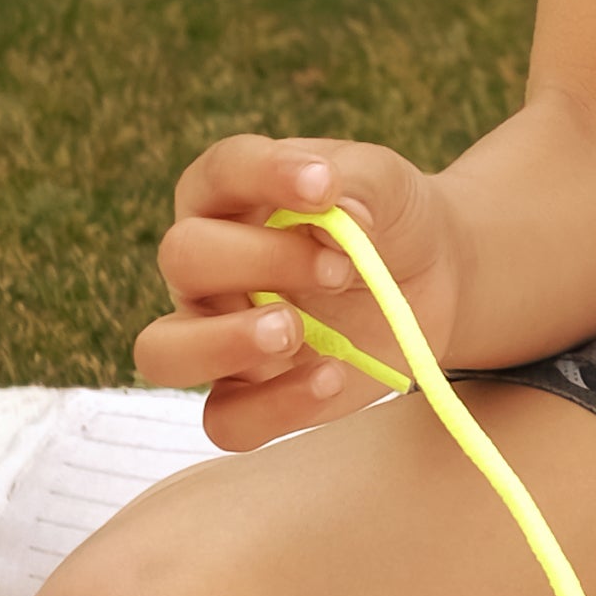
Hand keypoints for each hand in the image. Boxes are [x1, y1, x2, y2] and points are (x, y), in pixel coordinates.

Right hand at [139, 134, 461, 451]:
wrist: (432, 275)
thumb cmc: (388, 218)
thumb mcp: (387, 183)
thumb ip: (360, 184)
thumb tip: (338, 209)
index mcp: (228, 196)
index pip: (218, 174)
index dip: (263, 176)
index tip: (326, 186)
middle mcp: (206, 267)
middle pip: (182, 258)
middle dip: (260, 259)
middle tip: (338, 267)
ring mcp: (217, 335)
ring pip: (163, 352)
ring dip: (222, 342)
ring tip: (292, 330)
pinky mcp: (251, 394)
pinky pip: (226, 421)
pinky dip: (273, 407)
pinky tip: (331, 377)